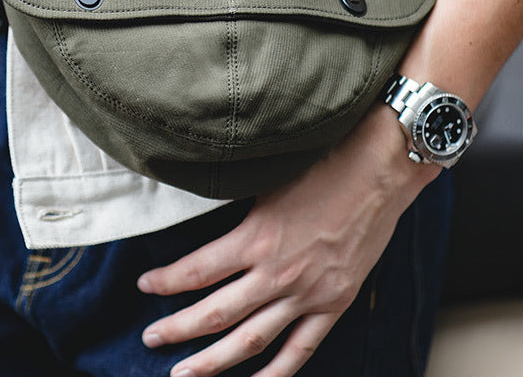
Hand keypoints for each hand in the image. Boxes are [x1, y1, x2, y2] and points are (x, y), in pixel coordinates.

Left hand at [137, 106, 438, 376]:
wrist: (378, 171)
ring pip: (252, 340)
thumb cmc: (322, 165)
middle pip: (215, 313)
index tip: (144, 286)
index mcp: (255, 238)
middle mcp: (276, 273)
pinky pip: (301, 349)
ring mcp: (307, 294)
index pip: (196, 270)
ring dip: (215, 362)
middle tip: (150, 339)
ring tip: (184, 374)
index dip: (166, 281)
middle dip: (177, 329)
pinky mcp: (334, 303)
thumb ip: (237, 208)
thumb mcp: (266, 180)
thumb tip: (205, 214)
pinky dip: (278, 372)